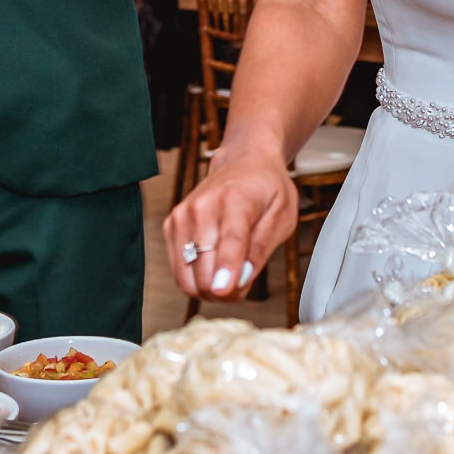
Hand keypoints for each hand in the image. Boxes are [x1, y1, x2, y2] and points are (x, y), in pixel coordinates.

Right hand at [163, 150, 298, 301]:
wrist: (244, 162)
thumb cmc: (266, 188)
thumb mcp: (282, 215)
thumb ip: (261, 248)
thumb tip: (240, 279)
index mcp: (236, 199)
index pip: (229, 240)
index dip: (226, 270)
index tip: (224, 291)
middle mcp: (202, 206)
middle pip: (204, 265)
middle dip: (226, 288)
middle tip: (244, 280)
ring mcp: (182, 216)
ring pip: (186, 276)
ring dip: (210, 288)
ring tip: (231, 274)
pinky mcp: (171, 226)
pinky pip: (178, 271)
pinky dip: (197, 278)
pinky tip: (214, 267)